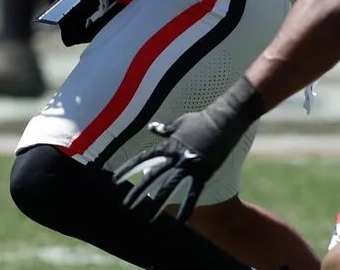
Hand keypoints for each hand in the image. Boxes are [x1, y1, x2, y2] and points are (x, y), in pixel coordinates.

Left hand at [113, 78, 264, 221]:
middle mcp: (175, 157)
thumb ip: (165, 129)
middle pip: (152, 177)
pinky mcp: (203, 172)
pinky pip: (193, 194)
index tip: (115, 180)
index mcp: (168, 145)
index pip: (142, 159)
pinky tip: (180, 222)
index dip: (128, 170)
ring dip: (158, 204)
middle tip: (126, 205)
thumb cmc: (202, 119)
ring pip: (169, 188)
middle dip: (138, 192)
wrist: (224, 120)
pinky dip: (187, 209)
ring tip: (147, 218)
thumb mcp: (180, 122)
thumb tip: (152, 128)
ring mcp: (189, 165)